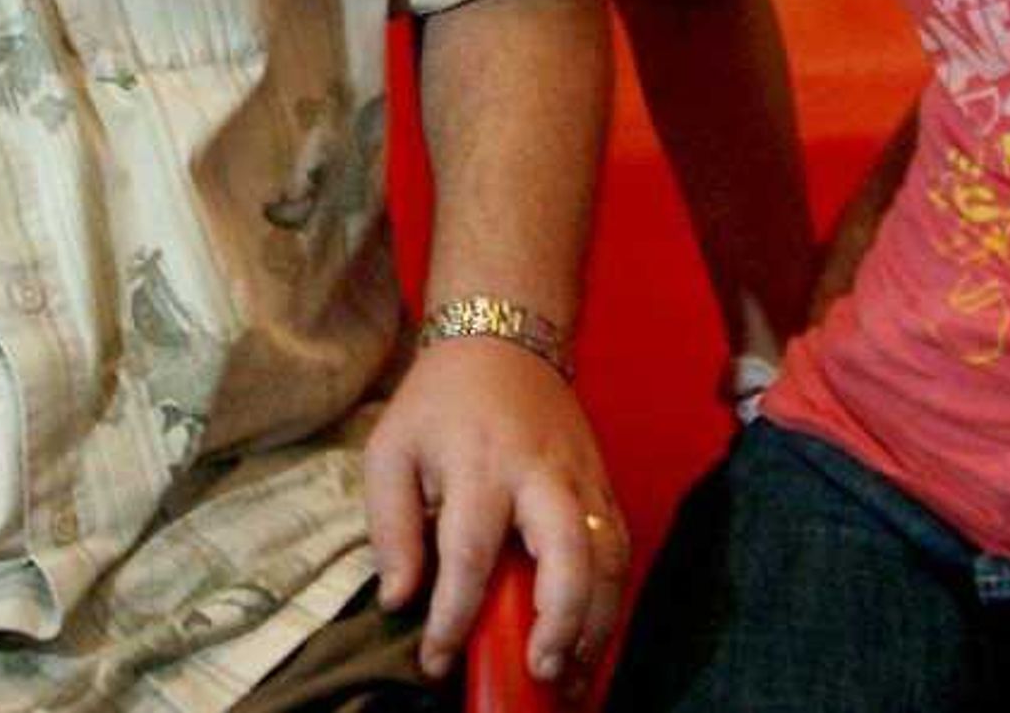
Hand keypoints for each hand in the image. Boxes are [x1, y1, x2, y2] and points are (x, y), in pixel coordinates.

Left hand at [362, 331, 626, 685]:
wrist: (505, 337)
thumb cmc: (440, 402)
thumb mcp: (391, 450)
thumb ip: (390, 526)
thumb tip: (400, 599)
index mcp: (480, 465)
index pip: (469, 555)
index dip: (454, 618)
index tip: (437, 661)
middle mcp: (540, 474)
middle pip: (567, 554)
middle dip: (559, 621)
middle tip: (541, 670)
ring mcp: (582, 478)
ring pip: (607, 557)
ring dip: (596, 621)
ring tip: (571, 673)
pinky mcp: (604, 483)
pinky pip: (619, 546)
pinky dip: (611, 597)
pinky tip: (590, 635)